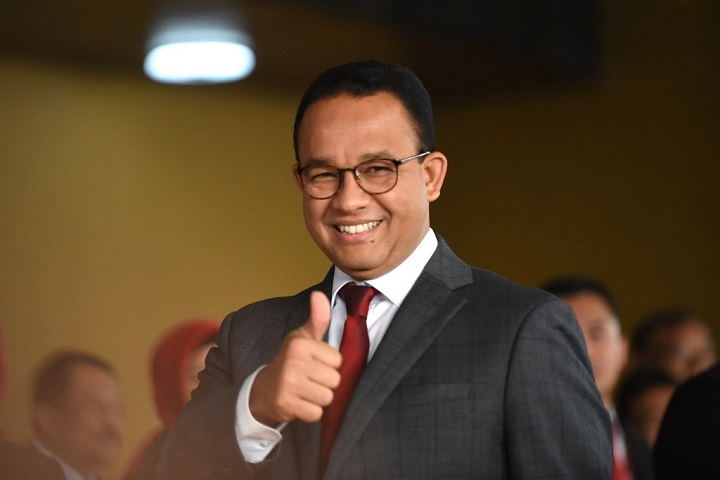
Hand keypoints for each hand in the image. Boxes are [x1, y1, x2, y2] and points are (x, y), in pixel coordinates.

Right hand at [249, 291, 341, 425]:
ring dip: (319, 399)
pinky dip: (310, 412)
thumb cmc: (291, 361)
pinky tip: (300, 403)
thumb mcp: (303, 338)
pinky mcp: (286, 404)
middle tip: (310, 380)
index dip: (329, 365)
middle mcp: (293, 362)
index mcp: (300, 344)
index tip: (314, 364)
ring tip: (305, 391)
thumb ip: (317, 318)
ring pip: (327, 398)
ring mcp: (289, 383)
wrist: (264, 390)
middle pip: (335, 380)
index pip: (338, 361)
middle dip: (325, 383)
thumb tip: (319, 294)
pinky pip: (316, 413)